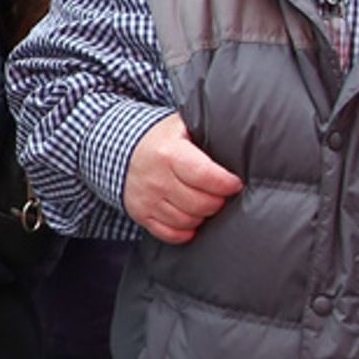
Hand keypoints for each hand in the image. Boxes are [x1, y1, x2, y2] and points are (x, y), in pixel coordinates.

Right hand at [122, 115, 242, 242]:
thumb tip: (239, 138)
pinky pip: (169, 233)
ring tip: (206, 203)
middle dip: (218, 201)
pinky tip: (192, 219)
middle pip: (199, 203)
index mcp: (169, 153)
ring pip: (187, 221)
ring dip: (203, 216)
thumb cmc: (161, 138)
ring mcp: (147, 199)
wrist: (119, 148)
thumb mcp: (182, 125)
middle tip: (221, 194)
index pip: (204, 175)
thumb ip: (207, 133)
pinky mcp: (140, 214)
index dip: (225, 184)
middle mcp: (156, 178)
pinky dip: (185, 231)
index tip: (235, 184)